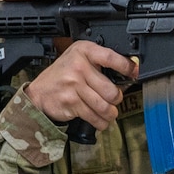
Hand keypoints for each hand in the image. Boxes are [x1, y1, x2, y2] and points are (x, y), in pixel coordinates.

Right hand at [24, 40, 138, 128]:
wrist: (38, 92)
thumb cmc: (62, 75)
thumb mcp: (78, 59)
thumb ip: (99, 62)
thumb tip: (129, 71)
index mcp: (83, 51)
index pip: (111, 57)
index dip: (126, 66)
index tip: (134, 72)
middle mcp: (79, 66)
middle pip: (111, 90)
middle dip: (116, 99)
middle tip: (113, 99)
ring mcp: (74, 85)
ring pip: (105, 106)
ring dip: (110, 114)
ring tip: (109, 112)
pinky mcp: (71, 102)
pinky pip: (94, 116)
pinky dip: (100, 122)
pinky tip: (99, 120)